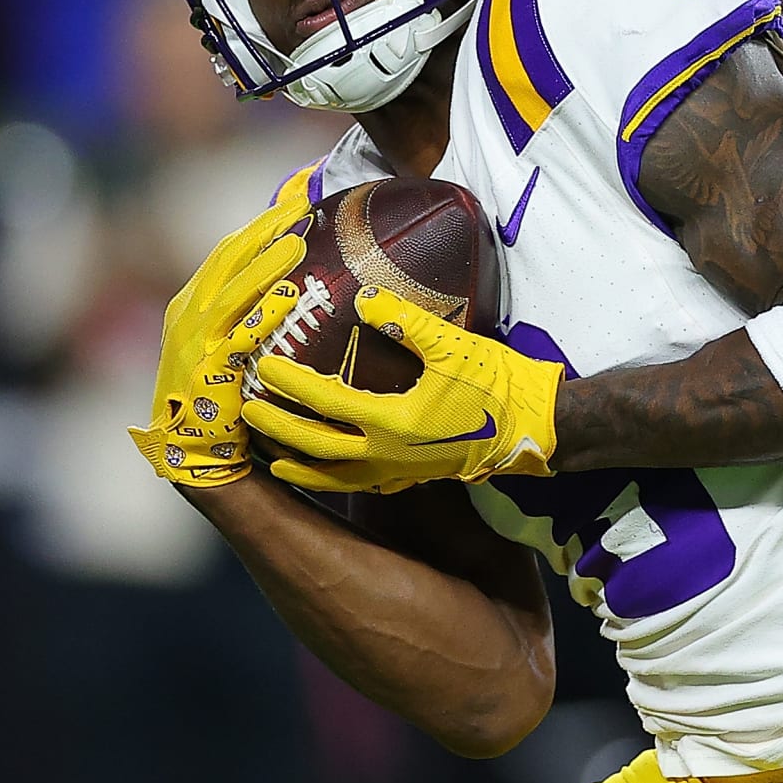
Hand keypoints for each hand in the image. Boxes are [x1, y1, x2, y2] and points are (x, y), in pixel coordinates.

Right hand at [131, 194, 308, 487]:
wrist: (191, 445)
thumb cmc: (216, 390)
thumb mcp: (220, 340)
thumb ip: (240, 308)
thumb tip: (283, 277)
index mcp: (190, 304)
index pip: (225, 252)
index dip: (258, 225)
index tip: (293, 203)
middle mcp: (188, 316)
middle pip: (229, 261)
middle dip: (264, 230)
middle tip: (300, 207)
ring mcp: (197, 342)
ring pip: (234, 292)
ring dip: (266, 264)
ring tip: (298, 242)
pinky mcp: (211, 371)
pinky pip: (240, 337)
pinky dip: (262, 315)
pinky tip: (286, 297)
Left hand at [243, 286, 563, 493]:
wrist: (535, 429)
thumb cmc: (497, 385)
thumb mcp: (454, 347)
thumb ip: (407, 323)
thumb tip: (367, 297)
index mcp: (393, 423)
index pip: (325, 402)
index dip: (290, 383)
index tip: (261, 366)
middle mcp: (388, 455)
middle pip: (316, 447)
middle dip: (278, 429)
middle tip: (247, 411)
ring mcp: (399, 472)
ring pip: (335, 479)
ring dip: (299, 467)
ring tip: (271, 459)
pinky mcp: (413, 478)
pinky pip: (360, 486)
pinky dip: (333, 481)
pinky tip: (324, 472)